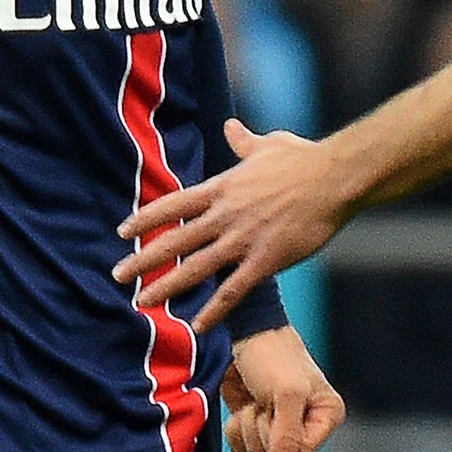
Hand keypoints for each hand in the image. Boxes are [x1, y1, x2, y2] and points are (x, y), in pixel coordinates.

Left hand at [113, 120, 350, 332]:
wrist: (333, 178)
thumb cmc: (303, 159)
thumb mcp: (267, 145)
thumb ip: (243, 142)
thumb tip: (229, 127)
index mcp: (223, 187)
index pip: (173, 205)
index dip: (146, 219)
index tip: (123, 232)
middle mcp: (226, 215)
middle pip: (175, 240)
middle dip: (143, 259)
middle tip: (117, 275)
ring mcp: (243, 239)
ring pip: (196, 268)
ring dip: (166, 286)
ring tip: (142, 302)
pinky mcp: (265, 260)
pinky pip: (233, 290)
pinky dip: (213, 309)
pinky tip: (197, 324)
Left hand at [223, 324, 345, 451]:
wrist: (245, 335)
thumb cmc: (274, 357)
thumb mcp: (287, 394)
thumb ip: (288, 437)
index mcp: (327, 415)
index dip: (284, 436)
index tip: (281, 407)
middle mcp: (307, 424)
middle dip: (264, 427)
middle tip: (266, 399)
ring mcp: (279, 426)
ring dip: (249, 424)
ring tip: (256, 398)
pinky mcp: (256, 424)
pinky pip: (240, 449)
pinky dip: (236, 428)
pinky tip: (243, 405)